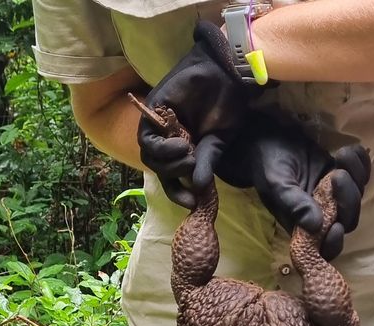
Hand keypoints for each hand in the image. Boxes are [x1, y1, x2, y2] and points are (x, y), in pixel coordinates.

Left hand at [138, 21, 254, 207]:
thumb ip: (206, 163)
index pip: (173, 176)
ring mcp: (159, 126)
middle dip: (174, 175)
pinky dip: (162, 148)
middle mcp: (169, 139)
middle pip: (159, 168)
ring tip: (188, 153)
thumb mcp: (218, 141)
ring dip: (168, 162)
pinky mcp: (153, 112)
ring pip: (150, 157)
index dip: (178, 192)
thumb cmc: (226, 105)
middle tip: (193, 166)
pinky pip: (147, 140)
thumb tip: (198, 189)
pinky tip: (180, 144)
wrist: (224, 74)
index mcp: (184, 148)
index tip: (191, 203)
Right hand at [211, 114, 371, 259]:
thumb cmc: (268, 166)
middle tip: (337, 175)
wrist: (269, 140)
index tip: (336, 226)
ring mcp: (335, 195)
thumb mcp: (276, 185)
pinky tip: (349, 150)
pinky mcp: (343, 175)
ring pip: (358, 196)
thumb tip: (316, 225)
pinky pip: (362, 174)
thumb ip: (294, 204)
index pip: (325, 247)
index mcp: (304, 225)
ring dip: (356, 176)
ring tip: (340, 155)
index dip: (335, 243)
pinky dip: (361, 162)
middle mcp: (323, 214)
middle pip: (349, 219)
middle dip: (348, 199)